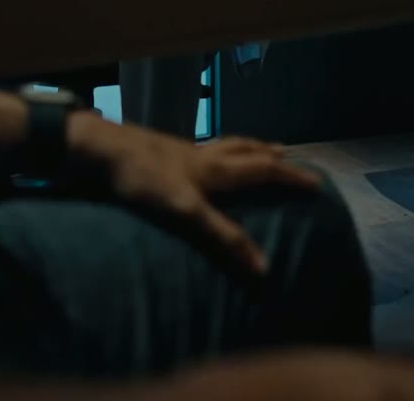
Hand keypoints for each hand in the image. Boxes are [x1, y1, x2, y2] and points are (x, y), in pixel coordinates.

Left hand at [66, 114, 320, 275]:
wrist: (98, 147)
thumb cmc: (142, 176)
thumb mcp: (185, 210)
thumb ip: (223, 236)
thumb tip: (264, 268)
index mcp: (214, 168)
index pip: (263, 169)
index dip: (290, 176)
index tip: (316, 180)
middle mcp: (203, 155)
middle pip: (244, 150)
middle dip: (268, 154)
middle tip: (286, 154)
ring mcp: (181, 150)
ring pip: (222, 145)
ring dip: (244, 148)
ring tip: (252, 150)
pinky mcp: (161, 151)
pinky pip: (201, 150)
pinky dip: (215, 153)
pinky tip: (202, 161)